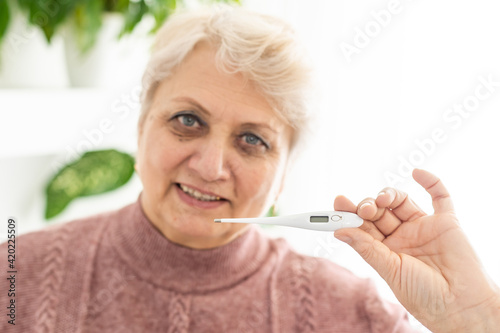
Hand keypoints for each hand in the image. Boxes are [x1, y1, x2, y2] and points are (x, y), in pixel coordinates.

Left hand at [334, 169, 499, 332]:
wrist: (461, 306)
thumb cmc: (424, 296)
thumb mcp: (390, 270)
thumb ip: (366, 248)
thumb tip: (338, 231)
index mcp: (386, 250)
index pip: (363, 227)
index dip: (350, 215)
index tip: (338, 202)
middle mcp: (403, 236)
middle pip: (379, 212)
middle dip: (368, 206)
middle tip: (363, 209)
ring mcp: (424, 227)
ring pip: (401, 201)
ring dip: (388, 195)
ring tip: (381, 199)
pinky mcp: (446, 222)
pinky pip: (440, 197)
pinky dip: (430, 182)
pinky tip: (417, 173)